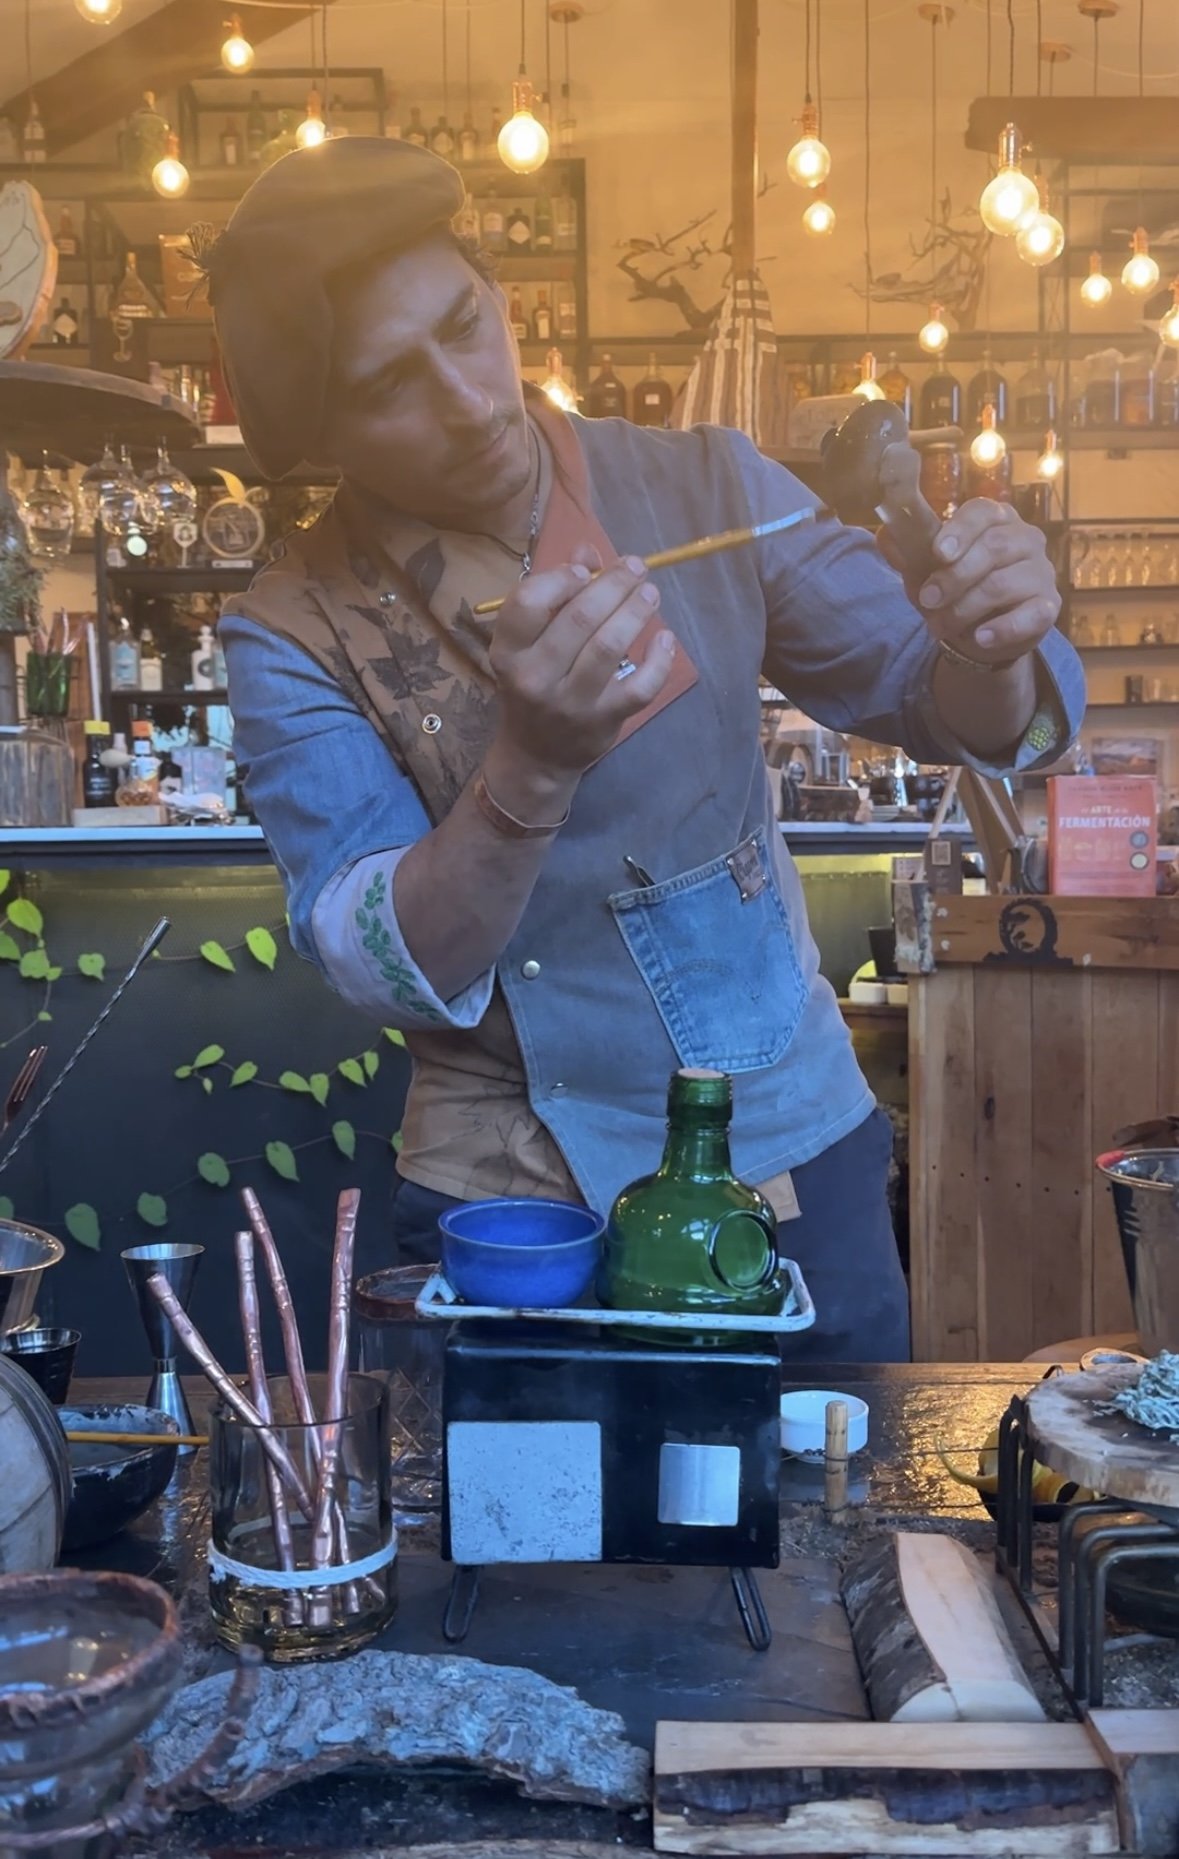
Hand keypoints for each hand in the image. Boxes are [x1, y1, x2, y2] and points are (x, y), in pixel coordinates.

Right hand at [488, 541, 675, 775]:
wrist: (536, 754)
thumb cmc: (535, 684)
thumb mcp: (531, 643)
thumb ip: (556, 595)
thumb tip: (590, 551)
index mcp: (509, 651)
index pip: (528, 602)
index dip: (562, 578)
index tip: (586, 570)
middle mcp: (534, 676)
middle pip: (578, 618)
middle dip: (614, 585)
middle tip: (636, 568)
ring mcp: (570, 701)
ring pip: (609, 646)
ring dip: (636, 612)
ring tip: (650, 594)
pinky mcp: (603, 720)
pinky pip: (639, 686)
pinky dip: (659, 659)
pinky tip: (665, 638)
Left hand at [908, 499, 1060, 666]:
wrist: (980, 634)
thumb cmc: (955, 591)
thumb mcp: (925, 572)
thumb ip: (907, 553)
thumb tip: (885, 533)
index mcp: (995, 520)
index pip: (983, 511)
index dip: (960, 530)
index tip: (938, 553)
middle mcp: (1025, 539)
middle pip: (994, 548)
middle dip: (954, 577)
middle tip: (927, 600)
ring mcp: (1040, 572)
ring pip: (1003, 584)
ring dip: (965, 608)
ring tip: (939, 626)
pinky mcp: (1048, 607)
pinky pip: (1030, 615)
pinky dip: (1002, 628)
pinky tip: (981, 638)